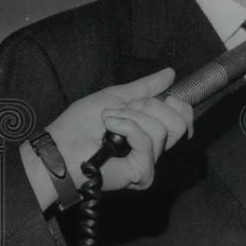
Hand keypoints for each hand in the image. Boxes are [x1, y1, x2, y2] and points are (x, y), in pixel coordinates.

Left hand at [21, 68, 192, 210]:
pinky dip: (127, 128)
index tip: (161, 98)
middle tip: (123, 111)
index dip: (178, 105)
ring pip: (161, 129)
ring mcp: (149, 161)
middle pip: (178, 123)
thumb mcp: (117, 96)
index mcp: (150, 130)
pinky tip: (109, 130)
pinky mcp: (143, 172)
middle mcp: (153, 147)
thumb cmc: (81, 125)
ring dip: (130, 117)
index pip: (184, 119)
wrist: (62, 144)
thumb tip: (170, 73)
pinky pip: (148, 142)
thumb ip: (146, 87)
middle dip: (149, 107)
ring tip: (108, 122)